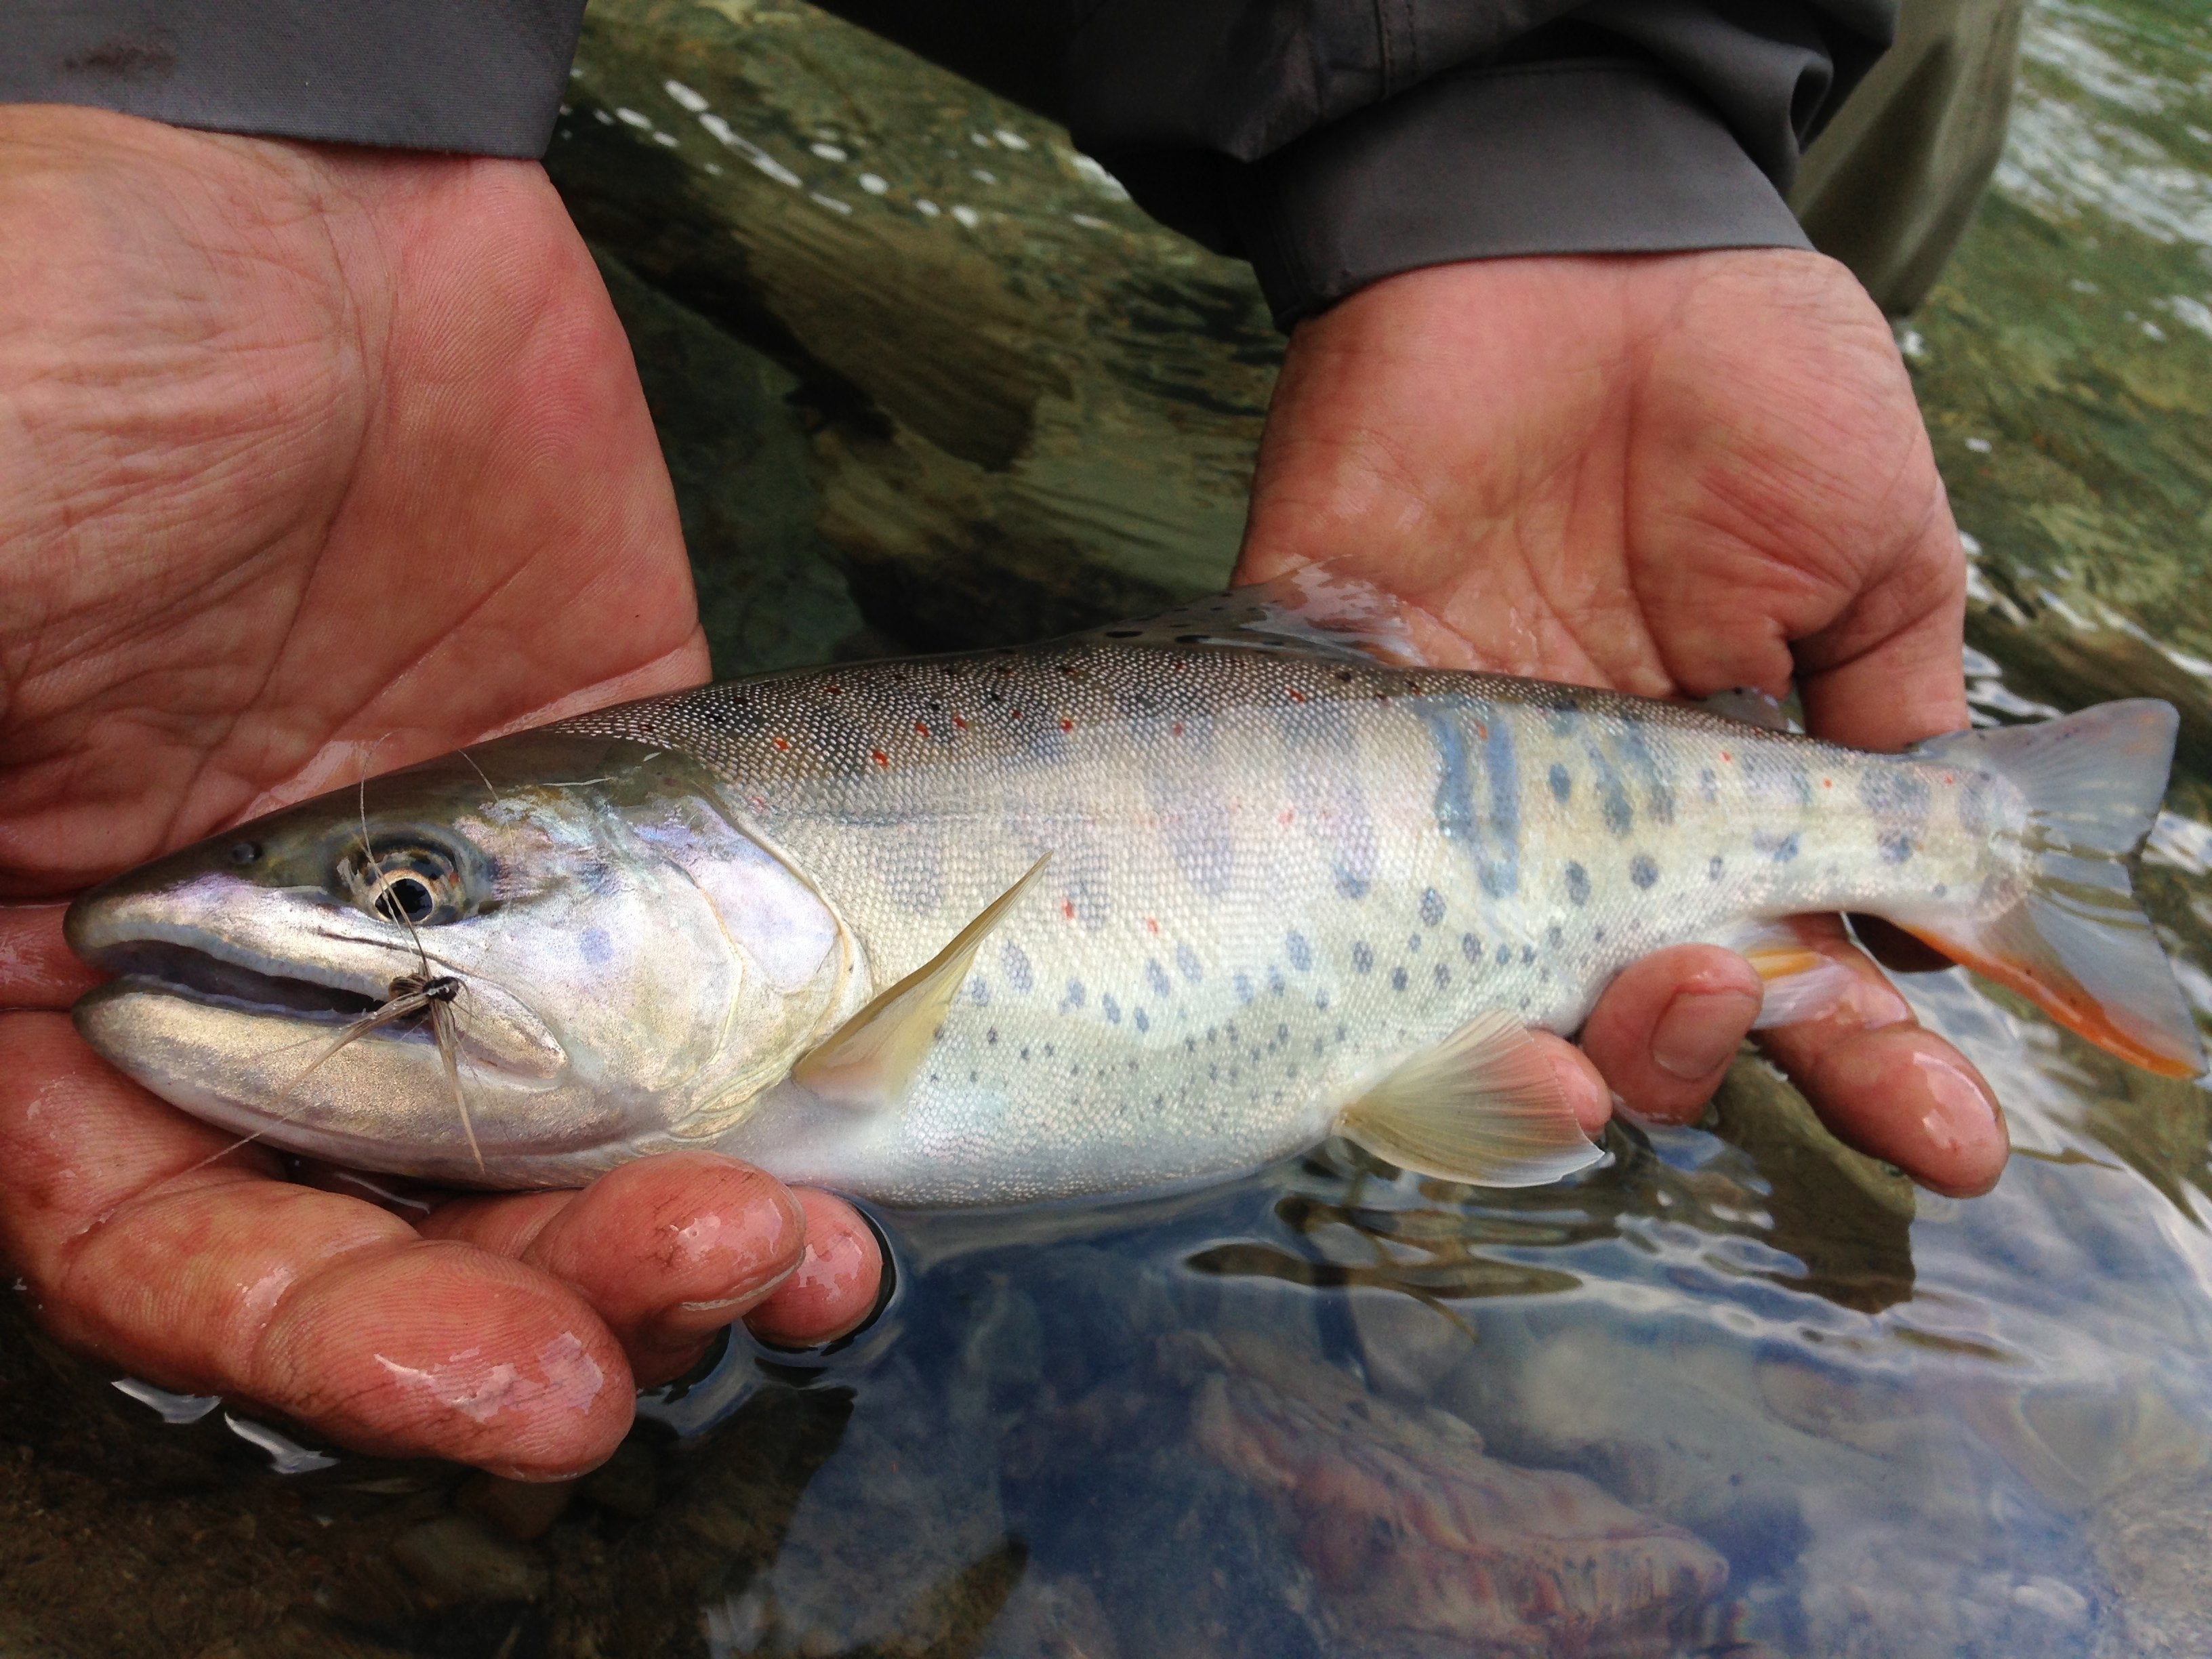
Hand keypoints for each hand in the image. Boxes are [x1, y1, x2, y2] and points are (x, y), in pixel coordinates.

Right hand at [0, 107, 879, 1477]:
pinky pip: (711, 985)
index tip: (497, 1382)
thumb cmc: (48, 355)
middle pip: (394, 1223)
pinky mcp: (612, 812)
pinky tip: (855, 1154)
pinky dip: (787, 1083)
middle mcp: (256, 983)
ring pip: (577, 1137)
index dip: (320, 1336)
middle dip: (533, 1302)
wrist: (283, 189)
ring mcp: (452, 906)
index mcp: (48, 982)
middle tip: (664, 1323)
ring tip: (794, 1261)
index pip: (167, 1239)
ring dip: (679, 1231)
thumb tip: (14, 1014)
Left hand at [1238, 250, 2005, 1196]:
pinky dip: (1396, 968)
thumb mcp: (1875, 538)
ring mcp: (1457, 789)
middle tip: (1745, 999)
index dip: (1877, 1056)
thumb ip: (1895, 707)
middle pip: (1643, 999)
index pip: (1802, 954)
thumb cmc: (1737, 375)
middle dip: (1713, 1050)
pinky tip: (1472, 1022)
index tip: (1959, 1141)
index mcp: (1723, 783)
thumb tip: (1935, 881)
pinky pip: (1351, 882)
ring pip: (1500, 983)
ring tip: (1641, 1013)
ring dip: (1585, 1038)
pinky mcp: (1340, 728)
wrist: (1564, 237)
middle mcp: (1586, 815)